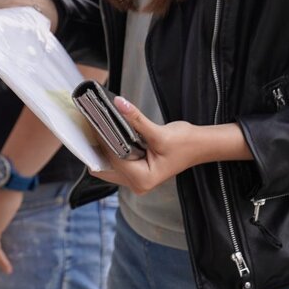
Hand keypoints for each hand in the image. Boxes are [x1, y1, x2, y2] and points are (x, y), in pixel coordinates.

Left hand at [88, 97, 202, 194]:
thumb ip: (136, 120)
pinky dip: (110, 148)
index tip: (91, 121)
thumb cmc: (185, 143)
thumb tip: (119, 104)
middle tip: (88, 123)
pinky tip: (105, 133)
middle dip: (96, 147)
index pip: (113, 159)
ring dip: (102, 147)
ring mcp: (136, 180)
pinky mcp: (136, 172)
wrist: (200, 146)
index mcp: (142, 179)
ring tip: (95, 126)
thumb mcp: (159, 132)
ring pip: (108, 165)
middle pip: (104, 167)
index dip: (102, 139)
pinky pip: (115, 162)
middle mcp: (137, 184)